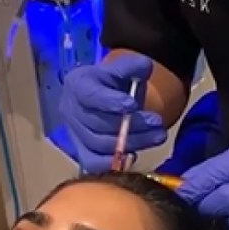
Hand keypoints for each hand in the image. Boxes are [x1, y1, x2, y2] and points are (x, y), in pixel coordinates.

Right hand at [59, 54, 167, 171]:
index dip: (110, 101)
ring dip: (133, 142)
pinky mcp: (82, 151)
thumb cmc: (114, 83)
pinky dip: (112, 163)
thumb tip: (145, 66)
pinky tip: (134, 155)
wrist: (107, 98)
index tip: (132, 105)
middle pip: (99, 124)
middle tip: (157, 123)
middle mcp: (70, 110)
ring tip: (158, 136)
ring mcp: (74, 133)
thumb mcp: (124, 69)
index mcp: (78, 84)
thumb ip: (133, 66)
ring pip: (101, 144)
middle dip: (132, 125)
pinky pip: (92, 162)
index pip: (90, 95)